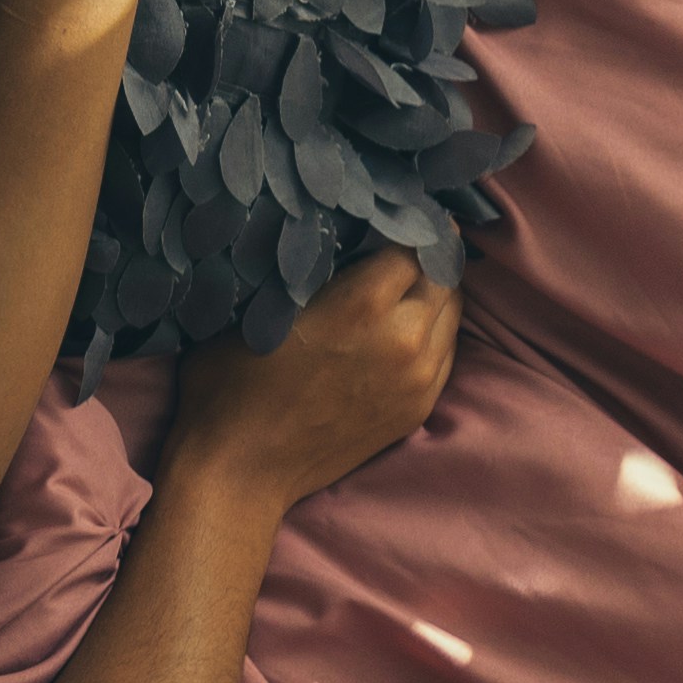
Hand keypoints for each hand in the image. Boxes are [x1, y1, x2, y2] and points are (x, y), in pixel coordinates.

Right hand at [165, 248, 460, 508]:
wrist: (240, 471)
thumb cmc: (230, 384)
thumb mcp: (261, 308)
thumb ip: (310, 270)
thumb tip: (335, 235)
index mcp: (363, 304)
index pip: (414, 241)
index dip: (406, 222)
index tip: (395, 212)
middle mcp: (404, 338)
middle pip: (443, 275)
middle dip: (426, 255)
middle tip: (403, 242)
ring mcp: (418, 378)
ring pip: (451, 315)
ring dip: (433, 294)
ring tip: (405, 284)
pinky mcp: (418, 409)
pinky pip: (444, 354)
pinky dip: (432, 333)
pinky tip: (402, 328)